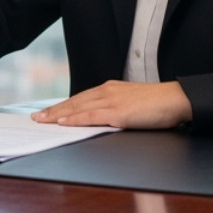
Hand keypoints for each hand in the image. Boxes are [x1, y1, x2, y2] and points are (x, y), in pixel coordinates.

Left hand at [29, 80, 191, 129]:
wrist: (177, 99)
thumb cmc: (159, 105)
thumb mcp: (132, 104)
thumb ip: (116, 109)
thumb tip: (103, 120)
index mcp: (110, 89)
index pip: (80, 98)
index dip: (62, 105)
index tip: (47, 111)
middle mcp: (107, 92)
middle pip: (74, 102)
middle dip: (53, 110)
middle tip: (36, 117)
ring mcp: (112, 101)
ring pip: (78, 107)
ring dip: (57, 114)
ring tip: (42, 120)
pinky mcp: (119, 113)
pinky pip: (91, 116)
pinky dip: (75, 119)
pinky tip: (63, 123)